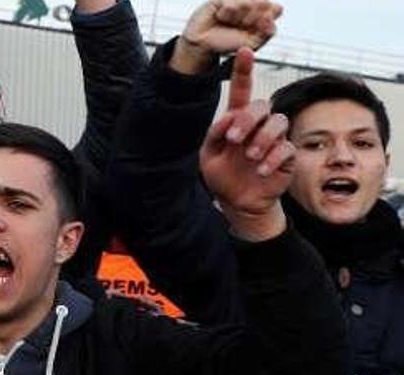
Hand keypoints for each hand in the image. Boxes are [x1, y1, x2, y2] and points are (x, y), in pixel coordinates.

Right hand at [172, 0, 282, 73]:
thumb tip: (271, 14)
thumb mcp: (253, 43)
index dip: (267, 20)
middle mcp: (252, 3)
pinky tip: (221, 17)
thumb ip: (268, 31)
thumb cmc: (228, 43)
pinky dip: (226, 15)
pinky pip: (231, 4)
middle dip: (252, 20)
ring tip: (229, 22)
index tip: (257, 30)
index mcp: (263, 13)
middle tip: (241, 27)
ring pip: (248, 3)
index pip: (276, 9)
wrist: (204, 45)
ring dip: (238, 18)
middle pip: (264, 3)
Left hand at [199, 48, 293, 241]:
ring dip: (263, 138)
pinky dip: (273, 158)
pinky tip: (261, 170)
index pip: (242, 90)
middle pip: (261, 105)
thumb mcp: (208, 157)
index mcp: (237, 119)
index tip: (244, 51)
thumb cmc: (222, 175)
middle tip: (234, 140)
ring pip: (279, 122)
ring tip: (250, 157)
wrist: (238, 202)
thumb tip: (227, 118)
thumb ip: (214, 136)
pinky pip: (286, 147)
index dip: (243, 70)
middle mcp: (258, 124)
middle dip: (248, 120)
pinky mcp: (287, 155)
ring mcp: (275, 138)